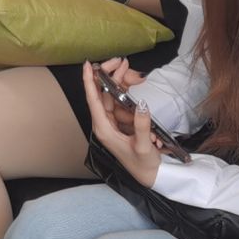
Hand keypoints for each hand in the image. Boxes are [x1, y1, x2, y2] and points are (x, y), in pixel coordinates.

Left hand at [82, 61, 162, 186]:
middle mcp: (105, 124)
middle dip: (112, 76)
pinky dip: (133, 96)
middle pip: (104, 94)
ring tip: (138, 76)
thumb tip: (142, 105)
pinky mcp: (123, 122)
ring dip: (125, 84)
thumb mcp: (143, 147)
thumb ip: (142, 126)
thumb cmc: (143, 165)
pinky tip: (142, 95)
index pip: (93, 101)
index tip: (88, 65)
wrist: (150, 176)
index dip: (89, 81)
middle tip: (122, 62)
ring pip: (115, 96)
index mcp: (104, 130)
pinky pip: (125, 104)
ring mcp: (114, 122)